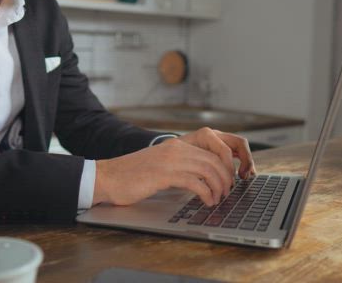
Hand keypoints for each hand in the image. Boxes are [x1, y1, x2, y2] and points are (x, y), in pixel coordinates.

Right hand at [93, 128, 255, 206]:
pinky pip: (196, 182)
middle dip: (228, 175)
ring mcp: (171, 159)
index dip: (231, 156)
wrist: (107, 177)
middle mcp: (177, 147)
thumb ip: (182, 164)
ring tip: (219, 198)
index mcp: (178, 143)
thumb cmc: (133, 175)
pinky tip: (206, 202)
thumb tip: (206, 176)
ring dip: (220, 186)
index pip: (217, 140)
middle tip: (228, 190)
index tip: (234, 173)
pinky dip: (207, 193)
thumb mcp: (162, 164)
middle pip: (218, 156)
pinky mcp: (164, 174)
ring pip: (210, 168)